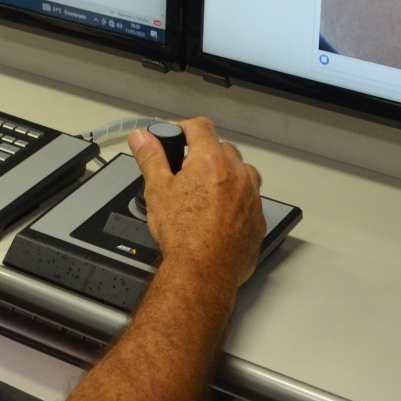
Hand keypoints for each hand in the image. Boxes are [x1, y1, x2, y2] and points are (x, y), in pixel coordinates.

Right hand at [130, 116, 264, 286]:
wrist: (202, 273)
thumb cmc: (182, 235)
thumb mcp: (157, 190)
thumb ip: (151, 157)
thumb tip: (142, 138)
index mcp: (211, 161)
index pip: (201, 126)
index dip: (185, 128)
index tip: (177, 137)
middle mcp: (237, 174)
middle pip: (222, 150)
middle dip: (205, 157)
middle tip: (186, 175)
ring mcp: (252, 197)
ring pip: (241, 174)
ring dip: (226, 177)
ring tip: (204, 196)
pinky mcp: (258, 220)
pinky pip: (249, 201)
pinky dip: (236, 202)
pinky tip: (217, 216)